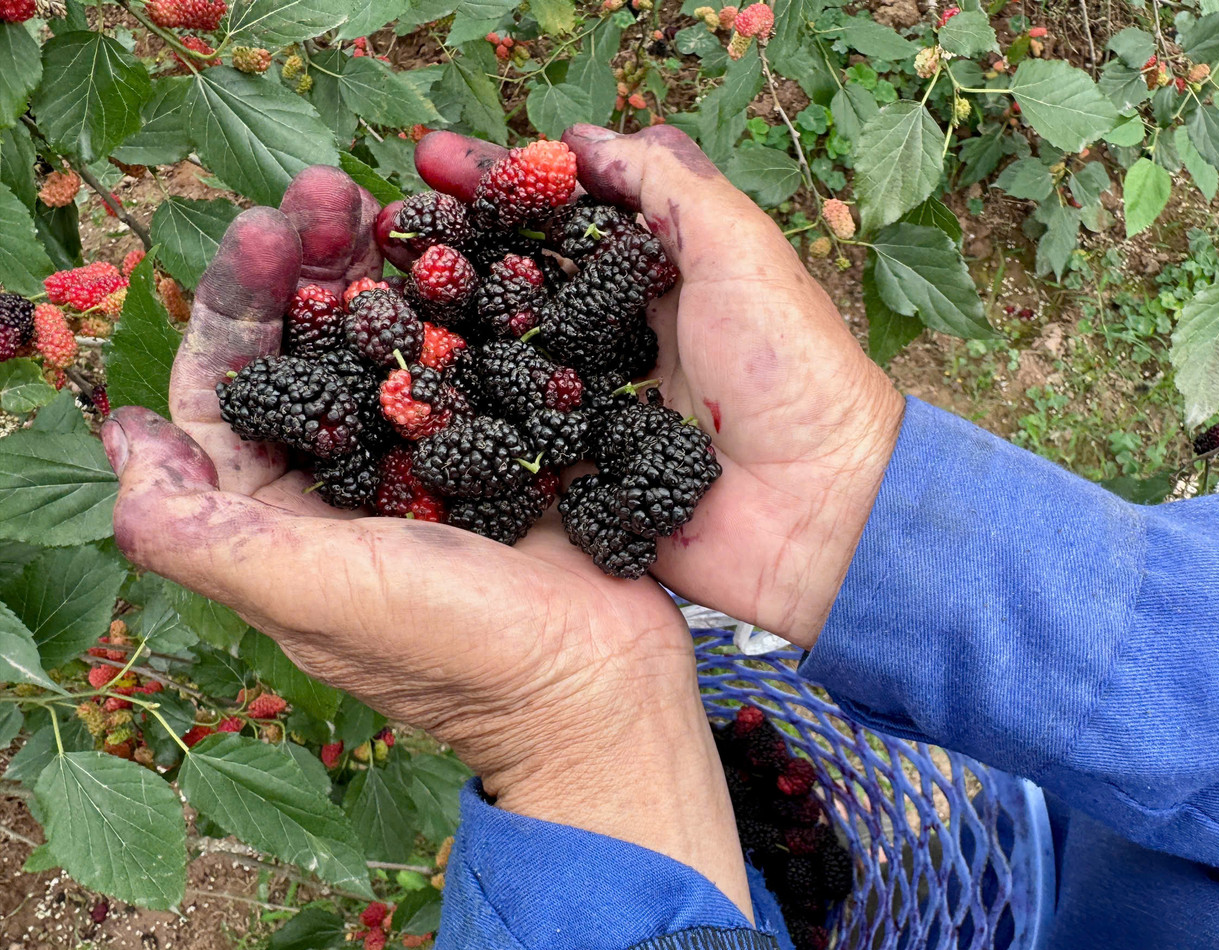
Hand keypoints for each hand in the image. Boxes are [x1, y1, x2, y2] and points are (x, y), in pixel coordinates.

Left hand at [106, 166, 751, 916]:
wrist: (601, 686)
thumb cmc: (457, 651)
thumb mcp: (314, 593)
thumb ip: (203, 531)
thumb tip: (116, 436)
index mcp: (276, 519)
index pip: (226, 391)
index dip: (236, 305)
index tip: (263, 227)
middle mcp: (341, 484)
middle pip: (308, 351)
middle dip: (315, 264)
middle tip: (334, 187)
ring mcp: (424, 464)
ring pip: (388, 345)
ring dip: (388, 270)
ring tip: (402, 198)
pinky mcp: (496, 450)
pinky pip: (467, 361)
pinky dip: (465, 305)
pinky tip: (475, 251)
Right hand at [408, 126, 904, 649]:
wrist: (819, 509)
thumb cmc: (790, 367)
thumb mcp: (739, 248)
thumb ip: (666, 186)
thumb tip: (581, 138)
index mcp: (655, 280)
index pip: (560, 218)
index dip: (499, 185)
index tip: (429, 160)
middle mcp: (616, 340)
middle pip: (517, 285)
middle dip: (447, 253)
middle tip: (374, 230)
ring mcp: (593, 409)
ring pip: (502, 361)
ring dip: (438, 331)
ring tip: (367, 299)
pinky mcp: (581, 476)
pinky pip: (510, 443)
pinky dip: (459, 420)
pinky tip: (395, 395)